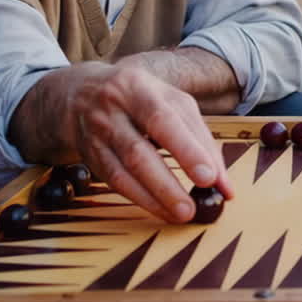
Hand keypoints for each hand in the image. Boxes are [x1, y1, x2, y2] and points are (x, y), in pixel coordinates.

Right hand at [11, 62, 232, 222]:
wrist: (78, 93)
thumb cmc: (140, 98)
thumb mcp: (171, 102)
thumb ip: (200, 137)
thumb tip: (223, 182)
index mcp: (138, 88)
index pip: (163, 119)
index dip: (186, 149)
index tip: (209, 176)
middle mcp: (112, 110)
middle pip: (138, 151)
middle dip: (167, 183)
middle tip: (193, 207)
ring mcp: (96, 135)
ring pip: (124, 172)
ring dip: (155, 197)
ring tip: (182, 214)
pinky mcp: (89, 156)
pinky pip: (114, 182)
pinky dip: (141, 199)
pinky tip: (161, 210)